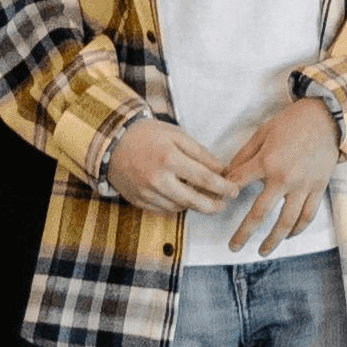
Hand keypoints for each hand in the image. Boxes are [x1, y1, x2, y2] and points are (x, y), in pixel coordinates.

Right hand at [106, 115, 232, 214]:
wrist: (112, 142)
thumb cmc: (147, 135)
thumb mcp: (176, 135)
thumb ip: (200, 153)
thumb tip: (221, 169)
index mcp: (169, 159)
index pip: (204, 179)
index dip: (222, 187)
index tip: (234, 190)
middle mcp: (157, 180)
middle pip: (193, 200)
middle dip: (213, 205)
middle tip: (224, 204)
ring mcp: (146, 193)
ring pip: (179, 208)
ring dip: (195, 206)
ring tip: (206, 199)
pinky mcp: (138, 202)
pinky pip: (164, 211)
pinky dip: (177, 207)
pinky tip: (184, 199)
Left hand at [212, 97, 338, 253]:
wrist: (327, 117)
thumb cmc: (292, 122)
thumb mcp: (263, 132)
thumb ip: (245, 155)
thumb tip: (228, 173)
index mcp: (267, 162)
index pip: (239, 183)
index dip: (226, 192)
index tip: (220, 200)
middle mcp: (284, 178)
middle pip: (260, 213)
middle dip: (244, 233)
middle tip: (233, 247)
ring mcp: (303, 186)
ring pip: (287, 221)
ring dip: (273, 239)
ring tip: (262, 251)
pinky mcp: (318, 188)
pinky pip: (308, 215)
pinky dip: (298, 228)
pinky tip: (288, 236)